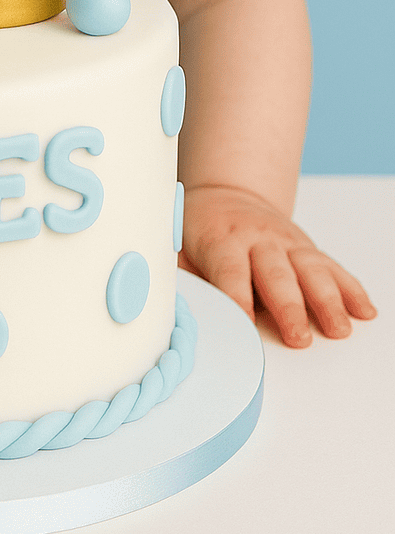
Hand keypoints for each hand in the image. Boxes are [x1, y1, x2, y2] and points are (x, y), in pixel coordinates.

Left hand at [180, 183, 376, 346]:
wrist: (226, 195)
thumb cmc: (199, 228)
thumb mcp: (177, 243)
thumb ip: (179, 274)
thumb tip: (168, 305)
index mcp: (221, 238)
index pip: (230, 271)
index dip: (237, 298)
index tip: (245, 324)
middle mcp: (258, 238)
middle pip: (276, 274)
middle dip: (289, 307)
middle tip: (299, 339)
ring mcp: (287, 242)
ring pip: (311, 269)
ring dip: (328, 300)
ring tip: (339, 329)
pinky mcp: (306, 248)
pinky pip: (332, 267)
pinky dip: (350, 288)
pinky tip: (364, 310)